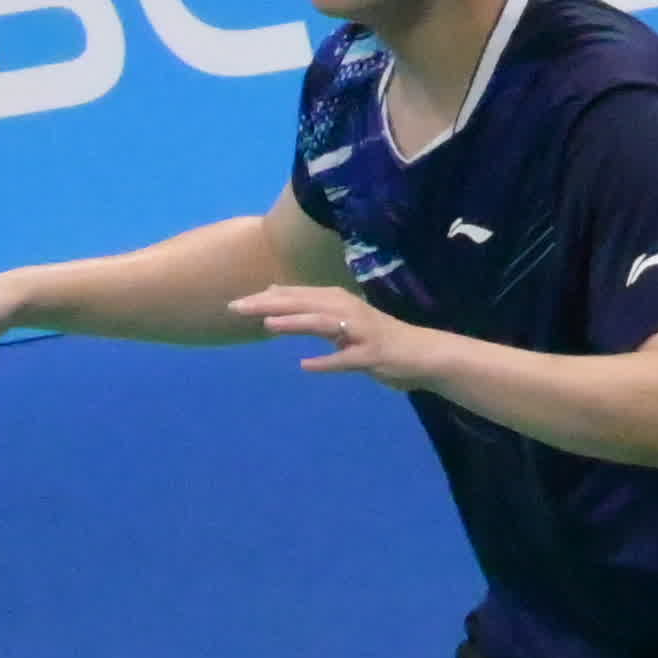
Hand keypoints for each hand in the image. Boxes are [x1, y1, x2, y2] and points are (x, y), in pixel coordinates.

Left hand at [235, 281, 449, 395]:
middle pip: (305, 305)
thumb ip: (309, 307)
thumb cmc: (377, 338)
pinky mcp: (371, 355)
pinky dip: (328, 362)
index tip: (235, 303)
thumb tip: (274, 291)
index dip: (266, 299)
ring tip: (269, 325)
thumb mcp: (340, 318)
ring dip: (297, 323)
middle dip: (270, 305)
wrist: (422, 354)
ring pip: (324, 325)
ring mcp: (361, 332)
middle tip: (238, 308)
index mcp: (339, 301)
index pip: (297, 296)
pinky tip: (307, 366)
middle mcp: (348, 311)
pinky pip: (347, 360)